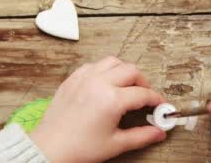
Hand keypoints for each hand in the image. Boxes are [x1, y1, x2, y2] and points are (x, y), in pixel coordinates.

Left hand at [30, 56, 166, 161]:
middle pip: (131, 70)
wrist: (50, 149)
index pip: (143, 93)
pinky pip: (93, 65)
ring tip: (127, 85)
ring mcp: (84, 78)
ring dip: (124, 71)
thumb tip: (158, 132)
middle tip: (145, 95)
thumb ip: (142, 136)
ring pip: (112, 62)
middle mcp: (98, 83)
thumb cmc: (78, 148)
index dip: (156, 99)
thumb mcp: (115, 144)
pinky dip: (104, 70)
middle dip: (143, 82)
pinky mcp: (72, 79)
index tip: (160, 105)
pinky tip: (105, 83)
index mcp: (111, 99)